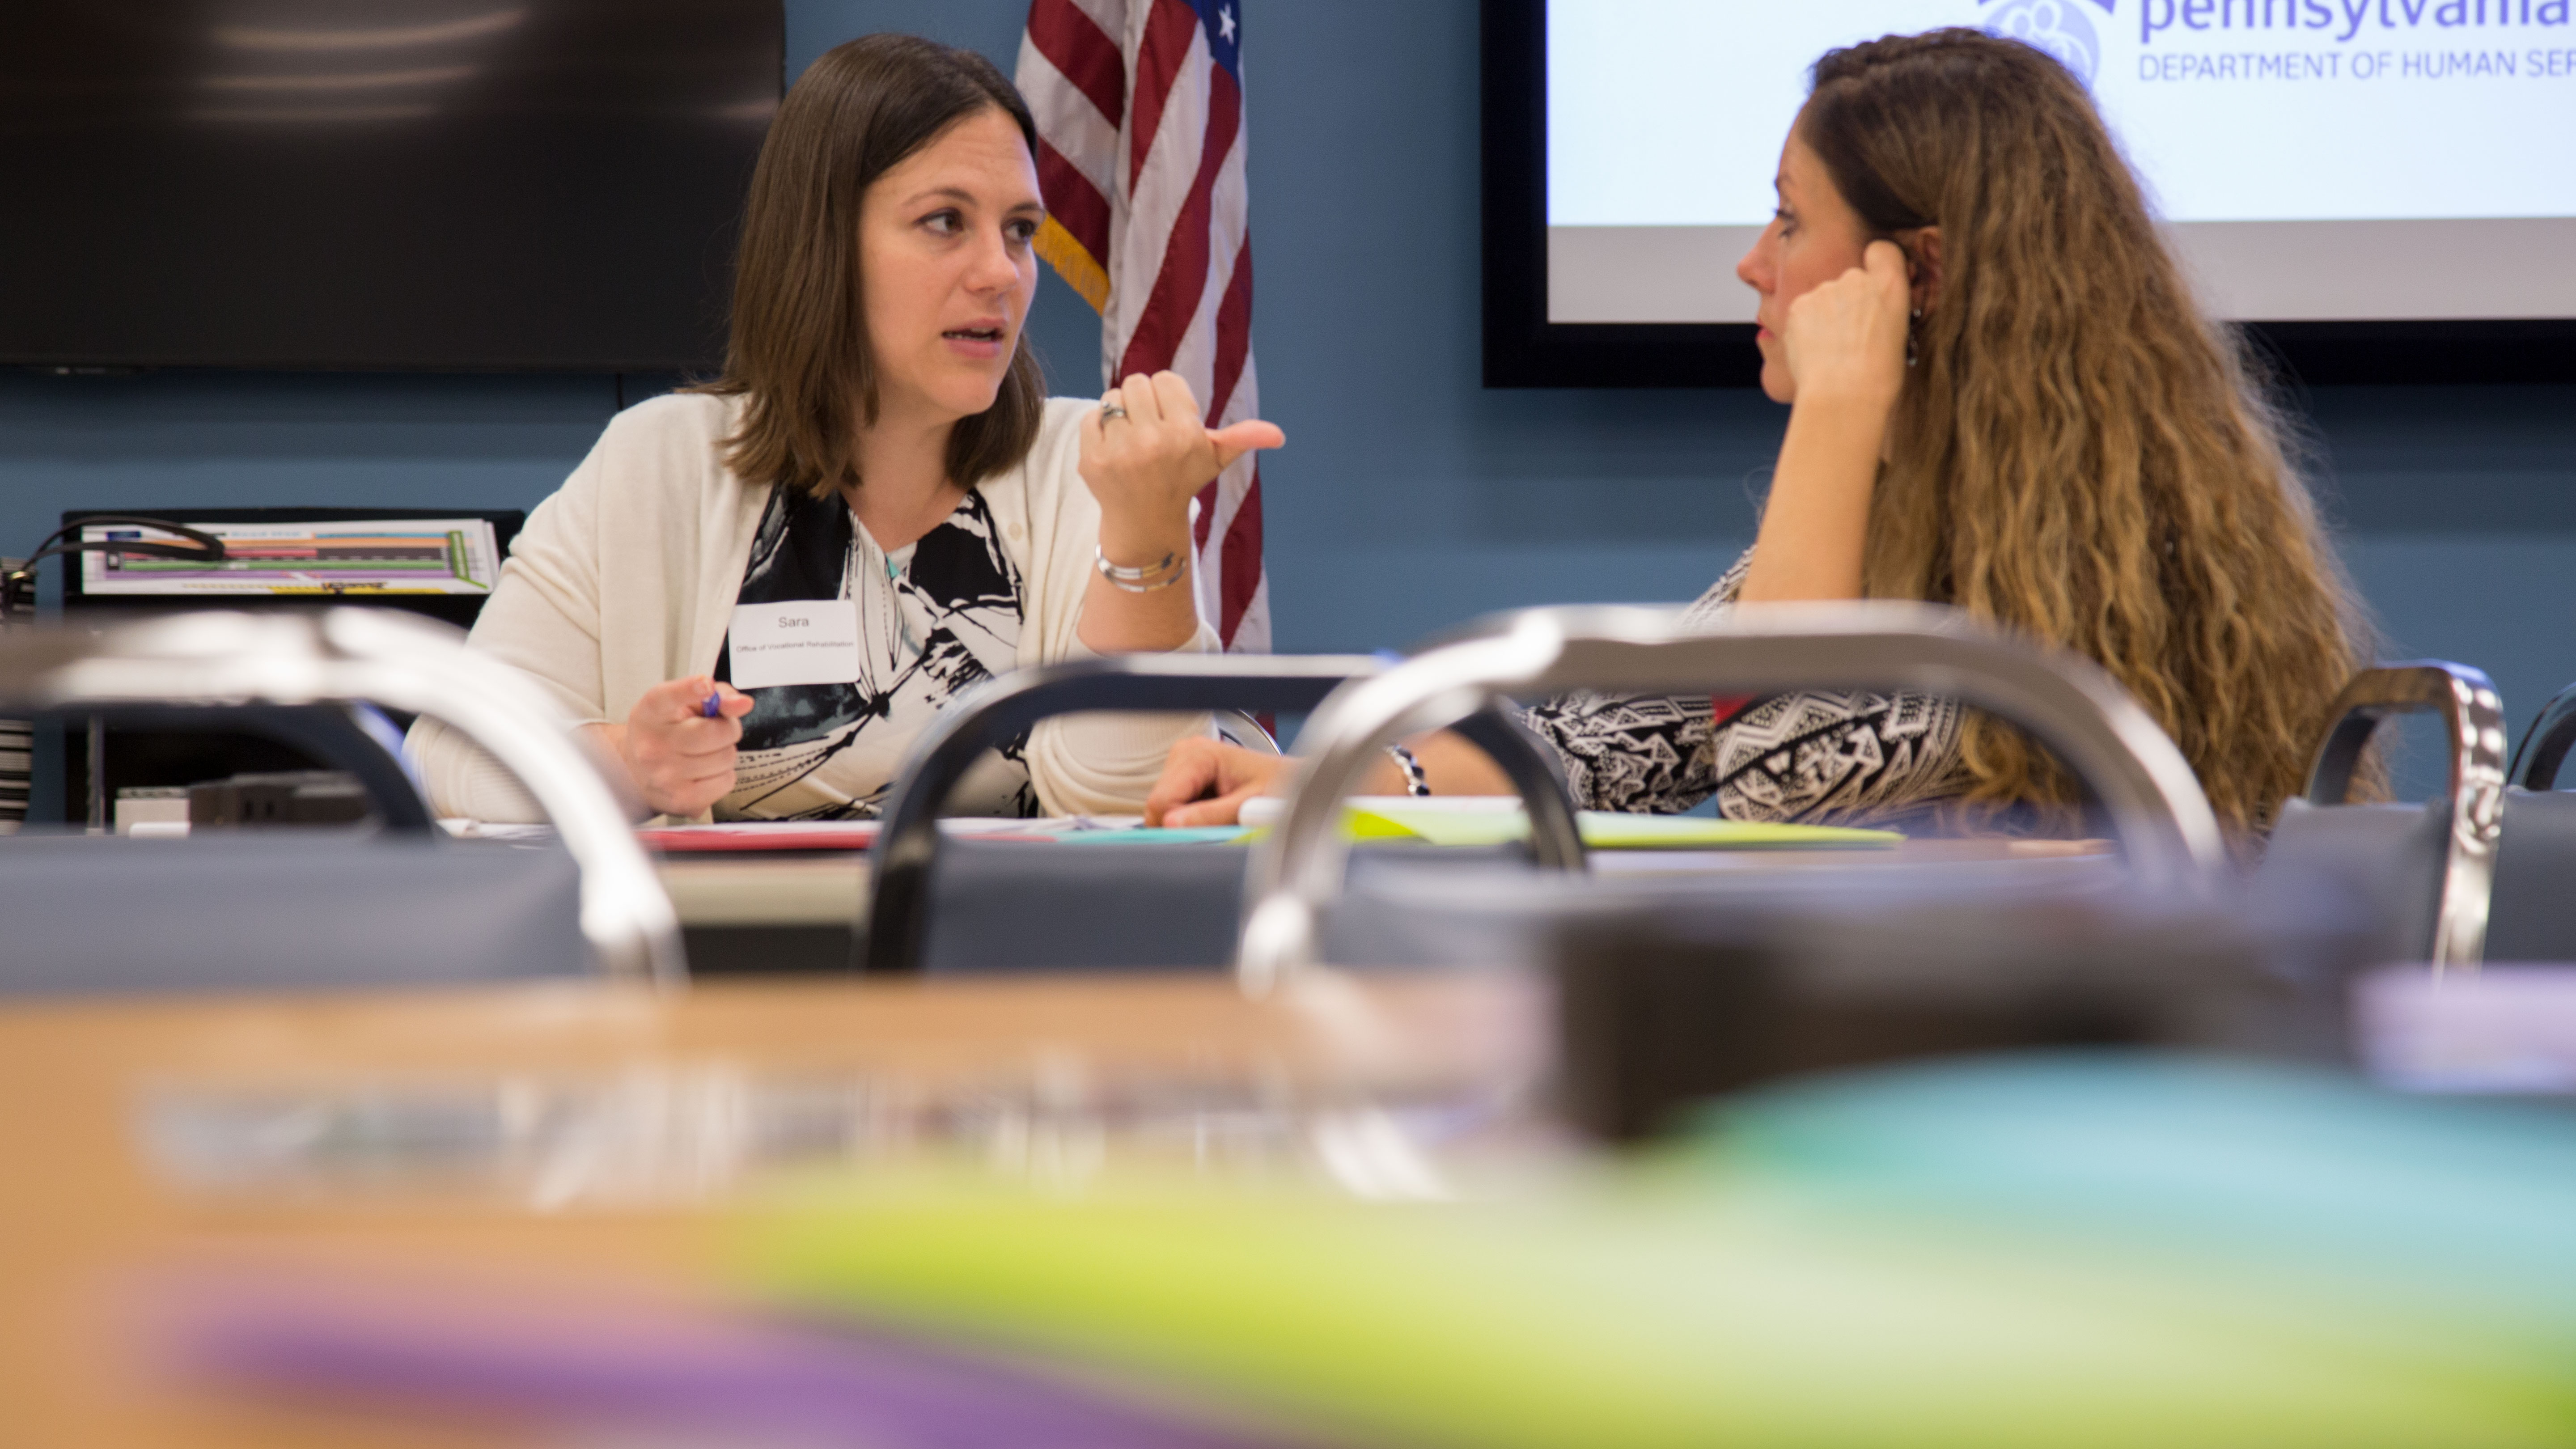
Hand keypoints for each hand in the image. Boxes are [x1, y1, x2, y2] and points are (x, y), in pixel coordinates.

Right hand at [614, 676, 752, 817]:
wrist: (636, 770)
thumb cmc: (669, 730)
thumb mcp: (686, 703)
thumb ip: (718, 696)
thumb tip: (743, 704)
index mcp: (652, 711)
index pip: (668, 697)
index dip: (690, 689)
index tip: (705, 685)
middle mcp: (653, 744)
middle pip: (715, 732)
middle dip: (727, 728)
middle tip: (715, 730)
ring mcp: (664, 775)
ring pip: (726, 757)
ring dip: (725, 752)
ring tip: (705, 752)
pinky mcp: (680, 799)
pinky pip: (726, 781)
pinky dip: (723, 775)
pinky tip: (705, 771)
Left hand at [1078, 371, 1283, 564]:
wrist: (1146, 522)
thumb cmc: (1181, 480)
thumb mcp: (1215, 459)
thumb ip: (1243, 438)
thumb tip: (1278, 435)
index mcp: (1185, 434)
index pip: (1166, 379)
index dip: (1167, 396)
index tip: (1169, 419)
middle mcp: (1154, 442)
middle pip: (1137, 382)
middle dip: (1143, 401)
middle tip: (1148, 428)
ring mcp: (1121, 452)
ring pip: (1113, 397)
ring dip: (1120, 413)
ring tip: (1131, 439)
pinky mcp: (1093, 461)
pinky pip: (1091, 418)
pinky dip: (1099, 429)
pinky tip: (1114, 450)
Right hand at [1144, 737, 1292, 825]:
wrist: (1291, 782)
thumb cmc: (1277, 788)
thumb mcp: (1247, 806)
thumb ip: (1210, 816)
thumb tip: (1172, 825)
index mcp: (1198, 754)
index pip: (1162, 801)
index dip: (1178, 827)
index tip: (1206, 835)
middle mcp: (1185, 753)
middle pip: (1158, 806)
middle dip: (1183, 824)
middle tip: (1220, 824)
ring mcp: (1182, 765)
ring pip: (1163, 810)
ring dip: (1187, 822)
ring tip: (1222, 816)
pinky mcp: (1184, 778)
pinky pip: (1172, 810)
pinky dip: (1190, 819)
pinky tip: (1215, 812)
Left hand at [1780, 239, 1912, 408]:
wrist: (1842, 397)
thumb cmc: (1877, 380)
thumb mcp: (1900, 340)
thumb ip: (1885, 313)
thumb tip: (1874, 317)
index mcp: (1890, 285)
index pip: (1883, 251)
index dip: (1878, 264)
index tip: (1875, 285)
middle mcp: (1857, 279)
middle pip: (1850, 280)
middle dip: (1849, 301)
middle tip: (1851, 336)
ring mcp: (1825, 290)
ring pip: (1825, 297)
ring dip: (1826, 315)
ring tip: (1831, 351)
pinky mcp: (1798, 305)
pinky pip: (1803, 310)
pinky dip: (1806, 327)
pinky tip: (1814, 352)